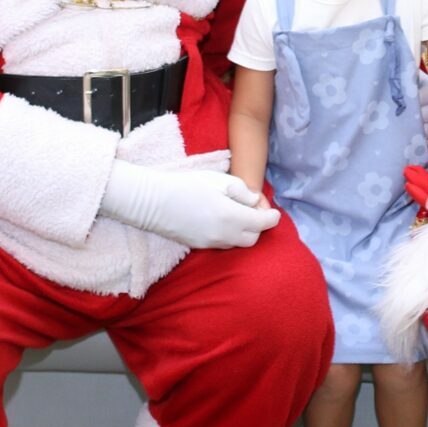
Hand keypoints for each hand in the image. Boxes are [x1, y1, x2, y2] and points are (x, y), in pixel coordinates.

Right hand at [100, 162, 280, 250]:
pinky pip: (222, 244)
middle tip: (252, 210)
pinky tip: (220, 220)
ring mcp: (211, 243)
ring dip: (242, 232)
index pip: (262, 223)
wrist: (154, 201)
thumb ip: (242, 192)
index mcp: (232, 217)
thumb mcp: (219, 180)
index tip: (273, 212)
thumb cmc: (187, 185)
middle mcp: (224, 235)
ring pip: (237, 243)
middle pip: (252, 238)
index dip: (271, 217)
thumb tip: (254, 201)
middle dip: (257, 226)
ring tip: (235, 214)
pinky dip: (228, 235)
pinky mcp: (199, 246)